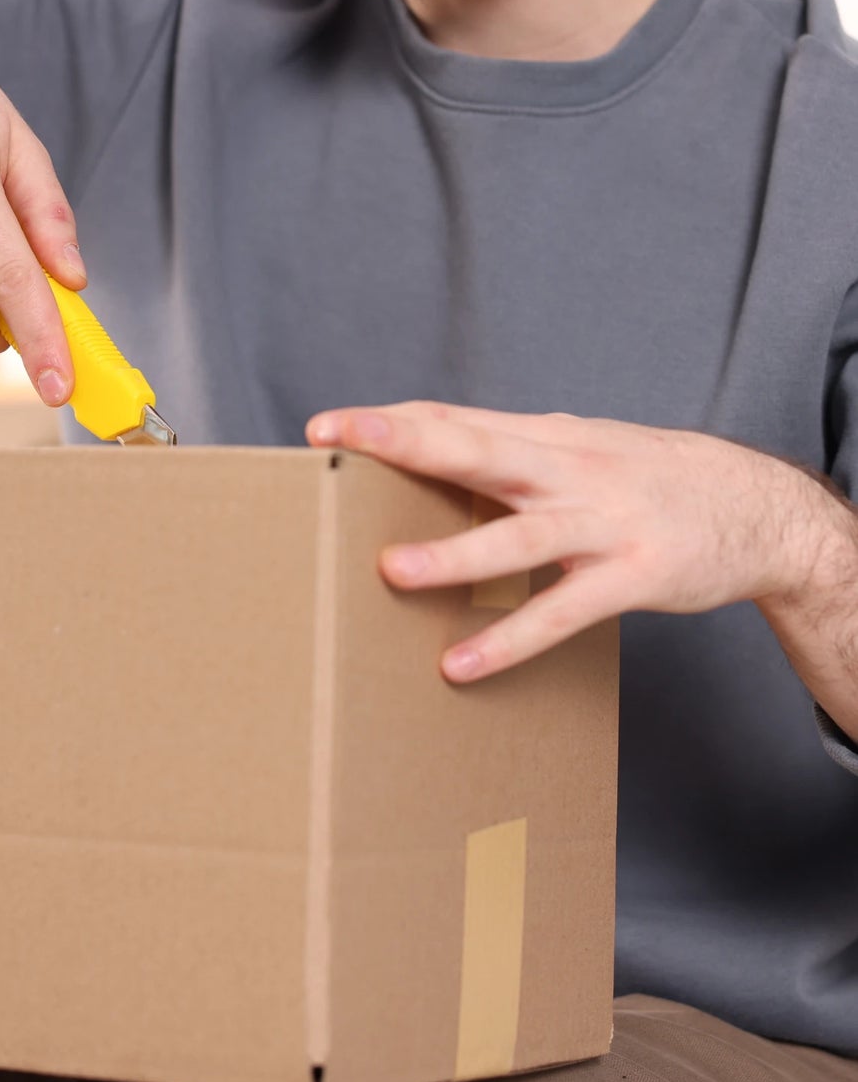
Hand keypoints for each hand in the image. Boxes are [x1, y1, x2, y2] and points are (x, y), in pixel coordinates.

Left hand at [305, 401, 842, 682]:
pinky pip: (562, 611)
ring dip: (455, 554)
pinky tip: (460, 664)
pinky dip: (511, 638)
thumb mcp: (574, 449)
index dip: (389, 420)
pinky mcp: (632, 576)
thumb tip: (423, 460)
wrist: (757, 505)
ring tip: (393, 570)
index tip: (325, 425)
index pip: (453, 418)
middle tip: (339, 441)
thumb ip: (504, 455)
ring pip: (518, 536)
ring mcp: (601, 522)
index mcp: (543, 438)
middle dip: (405, 442)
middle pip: (475, 450)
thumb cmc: (641, 478)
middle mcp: (566, 470)